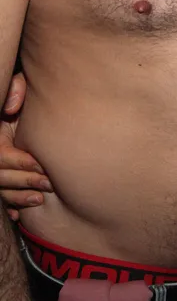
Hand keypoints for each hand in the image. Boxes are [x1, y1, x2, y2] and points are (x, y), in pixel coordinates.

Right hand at [0, 72, 50, 220]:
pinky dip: (9, 208)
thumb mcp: (17, 86)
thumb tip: (12, 108)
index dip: (20, 162)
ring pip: (1, 191)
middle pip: (1, 177)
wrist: (20, 109)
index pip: (2, 156)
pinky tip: (18, 215)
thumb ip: (15, 89)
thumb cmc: (23, 98)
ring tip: (40, 199)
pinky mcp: (2, 179)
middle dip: (24, 182)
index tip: (41, 165)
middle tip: (48, 184)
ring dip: (19, 197)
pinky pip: (0, 200)